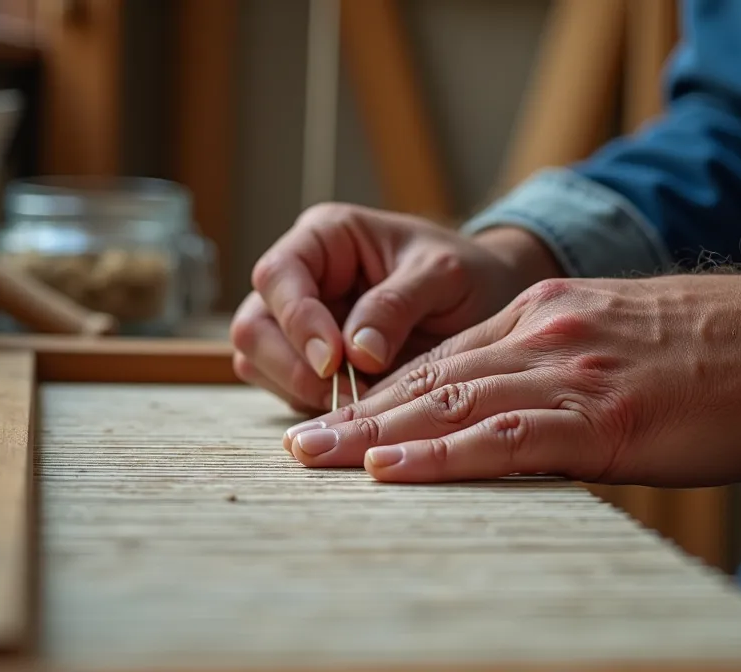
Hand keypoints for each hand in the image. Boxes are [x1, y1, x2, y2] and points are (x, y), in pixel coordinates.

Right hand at [231, 203, 562, 412]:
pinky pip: (284, 388)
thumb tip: (356, 353)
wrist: (486, 299)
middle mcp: (300, 278)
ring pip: (257, 362)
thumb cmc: (466, 273)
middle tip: (342, 392)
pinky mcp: (306, 362)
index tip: (334, 362)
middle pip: (254, 325)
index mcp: (325, 237)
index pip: (279, 276)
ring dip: (297, 389)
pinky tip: (356, 405)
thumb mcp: (443, 275)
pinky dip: (310, 404)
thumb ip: (396, 305)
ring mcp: (298, 322)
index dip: (297, 321)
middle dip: (290, 365)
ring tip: (357, 399)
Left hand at [282, 255, 740, 485]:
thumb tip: (521, 417)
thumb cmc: (725, 357)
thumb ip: (564, 369)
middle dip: (357, 415)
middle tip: (297, 448)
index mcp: (548, 313)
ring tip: (316, 462)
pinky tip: (393, 470)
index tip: (338, 419)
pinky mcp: (601, 415)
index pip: (446, 356)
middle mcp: (544, 332)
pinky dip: (440, 455)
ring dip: (375, 437)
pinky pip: (503, 436)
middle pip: (430, 377)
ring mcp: (569, 369)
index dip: (385, 391)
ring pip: (450, 403)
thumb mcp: (625, 343)